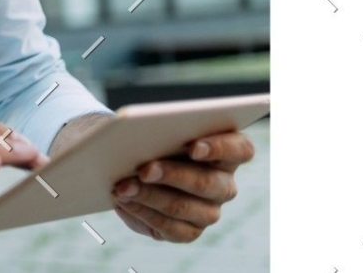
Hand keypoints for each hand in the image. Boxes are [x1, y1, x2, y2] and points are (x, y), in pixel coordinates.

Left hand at [109, 131, 255, 242]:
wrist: (135, 171)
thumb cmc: (154, 143)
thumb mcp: (160, 132)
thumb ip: (162, 131)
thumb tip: (140, 133)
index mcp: (228, 152)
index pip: (239, 149)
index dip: (219, 148)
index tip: (194, 147)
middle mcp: (224, 184)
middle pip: (207, 182)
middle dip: (171, 174)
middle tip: (143, 169)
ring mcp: (209, 211)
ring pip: (183, 207)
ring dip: (149, 196)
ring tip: (123, 187)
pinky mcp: (190, 231)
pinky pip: (170, 228)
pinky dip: (143, 213)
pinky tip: (125, 202)